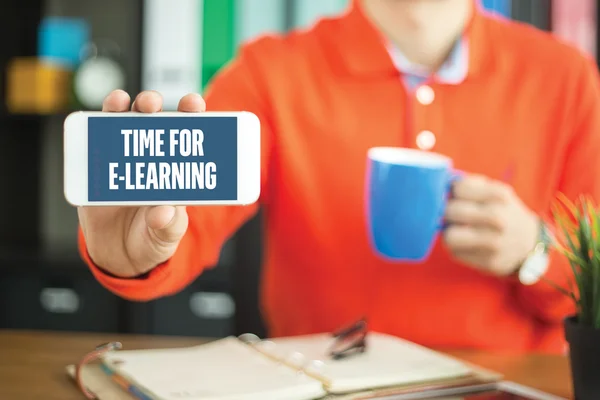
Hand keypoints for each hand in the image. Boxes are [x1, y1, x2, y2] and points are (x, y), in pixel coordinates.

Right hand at [77, 90, 205, 277]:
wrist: (120, 255)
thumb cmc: (152, 240)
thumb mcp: (165, 237)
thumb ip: (168, 226)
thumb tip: (163, 212)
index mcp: (176, 171)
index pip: (186, 137)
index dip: (191, 116)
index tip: (193, 103)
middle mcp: (151, 159)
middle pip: (154, 123)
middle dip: (154, 106)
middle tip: (152, 103)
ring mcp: (124, 160)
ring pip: (124, 125)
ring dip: (125, 108)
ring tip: (124, 103)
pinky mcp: (98, 169)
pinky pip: (97, 143)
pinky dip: (98, 125)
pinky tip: (100, 116)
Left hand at [443, 174, 538, 276]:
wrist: (529, 243)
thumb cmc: (503, 212)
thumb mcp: (494, 191)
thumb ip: (469, 184)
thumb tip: (441, 183)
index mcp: (498, 195)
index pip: (458, 188)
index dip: (451, 192)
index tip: (454, 197)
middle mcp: (498, 218)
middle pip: (450, 211)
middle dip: (446, 212)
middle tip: (451, 215)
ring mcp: (494, 242)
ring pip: (449, 236)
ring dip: (449, 232)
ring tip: (457, 230)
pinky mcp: (489, 262)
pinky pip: (456, 253)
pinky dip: (457, 248)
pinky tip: (467, 244)